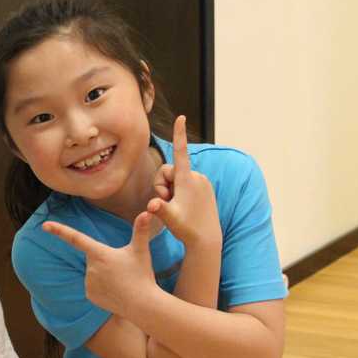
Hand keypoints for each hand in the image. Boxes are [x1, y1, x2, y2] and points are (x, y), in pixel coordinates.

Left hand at [42, 211, 160, 315]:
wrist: (142, 305)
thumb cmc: (142, 275)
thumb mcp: (141, 250)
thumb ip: (141, 229)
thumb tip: (147, 211)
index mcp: (100, 254)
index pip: (76, 238)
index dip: (60, 231)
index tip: (45, 225)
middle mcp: (90, 268)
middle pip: (93, 257)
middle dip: (104, 259)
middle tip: (122, 268)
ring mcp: (88, 283)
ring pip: (93, 272)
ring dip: (103, 273)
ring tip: (120, 281)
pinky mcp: (89, 295)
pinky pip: (92, 286)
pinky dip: (102, 287)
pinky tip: (114, 291)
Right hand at [148, 116, 220, 248]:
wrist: (207, 239)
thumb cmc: (187, 228)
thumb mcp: (169, 218)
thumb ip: (159, 208)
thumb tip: (151, 205)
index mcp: (187, 179)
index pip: (181, 151)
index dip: (179, 134)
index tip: (181, 117)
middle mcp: (196, 176)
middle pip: (169, 170)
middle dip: (162, 184)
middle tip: (166, 201)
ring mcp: (201, 182)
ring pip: (176, 178)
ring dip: (170, 190)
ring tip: (176, 206)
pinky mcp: (205, 188)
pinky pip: (185, 183)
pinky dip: (179, 192)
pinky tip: (184, 206)